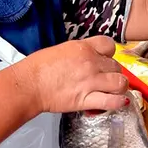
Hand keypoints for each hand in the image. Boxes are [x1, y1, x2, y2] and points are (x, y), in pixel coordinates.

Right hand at [13, 36, 129, 114]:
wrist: (27, 85)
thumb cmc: (37, 68)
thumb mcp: (61, 50)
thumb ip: (80, 52)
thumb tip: (90, 57)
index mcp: (83, 48)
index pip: (110, 45)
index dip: (110, 54)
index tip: (106, 59)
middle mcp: (90, 62)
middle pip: (116, 65)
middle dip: (113, 72)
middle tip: (105, 78)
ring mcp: (90, 81)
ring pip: (120, 82)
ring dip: (119, 87)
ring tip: (113, 90)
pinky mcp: (86, 100)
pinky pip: (112, 101)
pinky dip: (119, 102)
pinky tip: (119, 101)